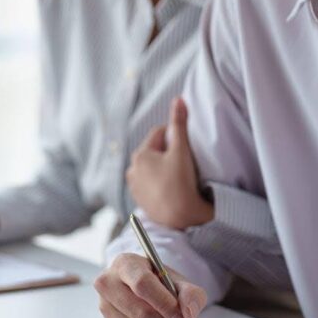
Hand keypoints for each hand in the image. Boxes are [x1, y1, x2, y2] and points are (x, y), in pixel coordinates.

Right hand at [95, 253, 208, 317]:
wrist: (140, 286)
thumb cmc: (158, 280)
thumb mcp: (177, 279)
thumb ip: (190, 292)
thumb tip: (190, 314)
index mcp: (125, 264)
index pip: (143, 285)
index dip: (165, 304)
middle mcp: (108, 284)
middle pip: (141, 313)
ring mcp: (105, 307)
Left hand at [126, 97, 214, 229]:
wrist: (181, 218)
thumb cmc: (181, 183)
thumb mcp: (181, 150)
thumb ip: (179, 123)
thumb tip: (178, 99)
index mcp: (139, 155)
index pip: (160, 133)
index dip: (175, 138)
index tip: (185, 151)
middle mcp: (131, 170)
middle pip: (155, 151)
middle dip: (169, 154)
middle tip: (183, 166)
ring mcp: (134, 187)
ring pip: (153, 168)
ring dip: (164, 169)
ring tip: (178, 180)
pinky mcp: (140, 200)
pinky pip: (152, 184)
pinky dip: (161, 183)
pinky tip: (172, 190)